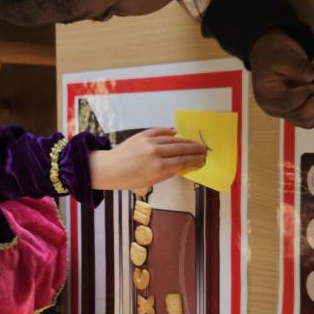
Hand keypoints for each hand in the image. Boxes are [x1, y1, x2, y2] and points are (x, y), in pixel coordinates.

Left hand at [89, 128, 206, 190]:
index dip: (195, 159)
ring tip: (194, 142)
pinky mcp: (142, 134)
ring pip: (173, 139)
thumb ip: (168, 173)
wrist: (109, 168)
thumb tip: (182, 166)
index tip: (203, 158)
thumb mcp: (150, 182)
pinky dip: (170, 132)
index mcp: (158, 168)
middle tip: (204, 148)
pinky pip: (160, 131)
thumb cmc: (129, 179)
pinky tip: (178, 133)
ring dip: (186, 140)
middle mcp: (155, 153)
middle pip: (181, 149)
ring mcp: (149, 142)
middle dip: (194, 148)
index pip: (182, 161)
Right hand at [249, 30, 313, 127]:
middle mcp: (277, 110)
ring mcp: (289, 113)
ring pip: (311, 119)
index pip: (290, 104)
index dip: (310, 95)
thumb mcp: (284, 56)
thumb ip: (300, 68)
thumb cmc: (273, 54)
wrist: (270, 54)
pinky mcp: (300, 110)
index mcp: (268, 98)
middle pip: (302, 116)